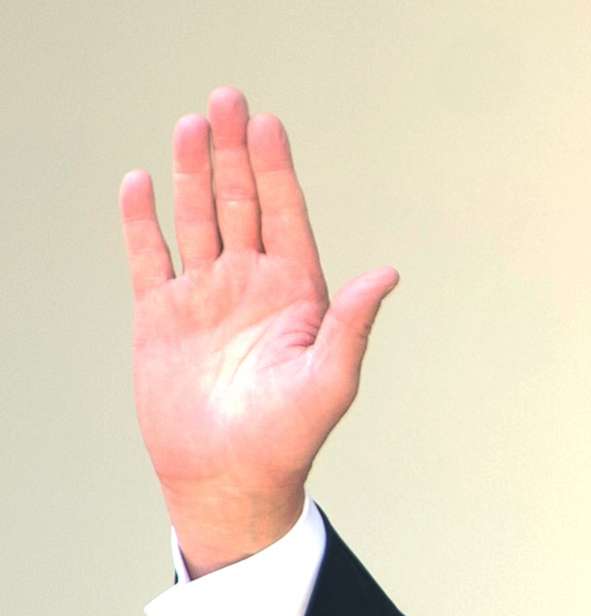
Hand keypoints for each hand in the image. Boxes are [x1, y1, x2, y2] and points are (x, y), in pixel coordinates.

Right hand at [121, 87, 397, 572]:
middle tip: (226, 99)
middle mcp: (251, 287)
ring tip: (189, 124)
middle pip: (241, 204)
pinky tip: (139, 183)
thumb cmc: (289, 438)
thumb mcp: (330, 380)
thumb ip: (353, 324)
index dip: (277, 171)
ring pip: (197, 219)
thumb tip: (389, 273)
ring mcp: (205, 298)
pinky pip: (149, 256)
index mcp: (297, 296)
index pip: (287, 218)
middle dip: (233, 153)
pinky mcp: (161, 316)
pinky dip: (141, 221)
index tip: (268, 125)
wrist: (230, 478)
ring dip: (191, 172)